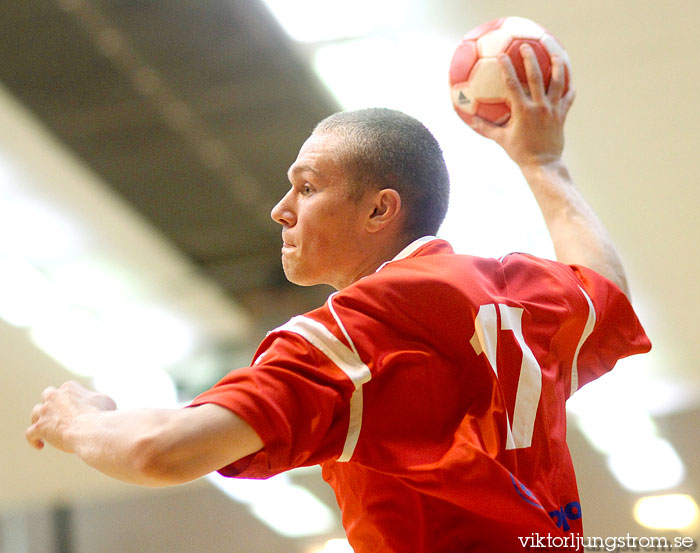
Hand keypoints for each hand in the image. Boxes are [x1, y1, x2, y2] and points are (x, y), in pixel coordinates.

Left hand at [26, 381, 115, 451]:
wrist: (92, 430)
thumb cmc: (101, 415)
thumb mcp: (105, 401)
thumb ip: (97, 400)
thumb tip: (100, 404)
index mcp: (69, 388)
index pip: (66, 389)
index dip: (71, 399)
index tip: (77, 408)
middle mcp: (54, 397)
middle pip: (48, 395)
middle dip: (52, 403)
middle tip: (58, 413)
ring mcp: (45, 412)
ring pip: (36, 412)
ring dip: (40, 419)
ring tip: (45, 427)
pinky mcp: (39, 427)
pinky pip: (30, 433)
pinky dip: (34, 439)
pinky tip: (40, 445)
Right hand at [467, 44, 574, 168]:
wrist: (543, 164)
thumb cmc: (520, 153)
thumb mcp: (501, 140)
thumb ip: (485, 128)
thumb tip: (469, 119)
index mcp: (523, 111)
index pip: (513, 85)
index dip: (507, 69)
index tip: (502, 55)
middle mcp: (540, 107)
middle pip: (536, 77)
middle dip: (531, 58)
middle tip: (526, 45)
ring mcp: (553, 109)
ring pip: (558, 81)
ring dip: (557, 64)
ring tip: (555, 51)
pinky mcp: (563, 114)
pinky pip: (568, 95)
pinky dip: (568, 84)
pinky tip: (567, 75)